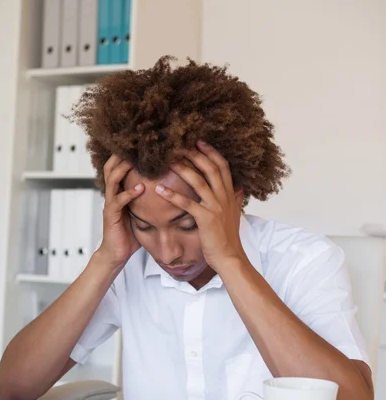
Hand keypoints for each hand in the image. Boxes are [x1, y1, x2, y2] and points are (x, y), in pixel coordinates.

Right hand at [97, 155, 144, 268]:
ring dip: (123, 168)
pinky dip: (128, 193)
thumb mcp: (141, 212)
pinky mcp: (110, 215)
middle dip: (122, 154)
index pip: (120, 166)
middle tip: (137, 144)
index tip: (145, 144)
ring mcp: (110, 203)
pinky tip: (140, 188)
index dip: (129, 154)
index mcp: (119, 191)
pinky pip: (118, 201)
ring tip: (135, 160)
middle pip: (111, 166)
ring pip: (111, 179)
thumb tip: (170, 190)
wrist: (116, 254)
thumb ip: (149, 200)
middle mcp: (112, 194)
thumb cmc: (129, 234)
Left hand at [155, 141, 244, 271]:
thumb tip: (239, 189)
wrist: (229, 257)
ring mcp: (215, 207)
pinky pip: (187, 203)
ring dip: (182, 168)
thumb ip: (236, 200)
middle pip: (211, 168)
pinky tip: (159, 190)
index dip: (211, 152)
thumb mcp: (234, 215)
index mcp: (230, 194)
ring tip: (167, 160)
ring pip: (198, 181)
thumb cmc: (228, 238)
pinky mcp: (205, 218)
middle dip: (195, 154)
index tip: (199, 142)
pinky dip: (173, 195)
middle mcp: (224, 197)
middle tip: (179, 144)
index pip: (223, 166)